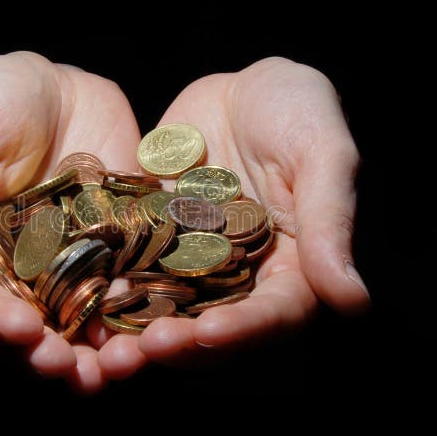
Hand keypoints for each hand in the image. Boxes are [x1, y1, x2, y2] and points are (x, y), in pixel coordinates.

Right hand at [0, 51, 141, 392]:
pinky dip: (144, 311)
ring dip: (100, 353)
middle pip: (37, 331)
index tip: (19, 331)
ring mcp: (78, 264)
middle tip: (70, 371)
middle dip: (53, 356)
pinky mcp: (122, 250)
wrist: (57, 82)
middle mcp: (27, 274)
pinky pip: (134, 287)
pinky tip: (157, 326)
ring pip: (87, 322)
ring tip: (117, 367)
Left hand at [96, 57, 369, 375]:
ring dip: (140, 329)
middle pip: (215, 325)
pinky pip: (131, 270)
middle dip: (182, 342)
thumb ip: (330, 222)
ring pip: (168, 309)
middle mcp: (243, 278)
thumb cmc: (298, 111)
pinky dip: (111, 285)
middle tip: (146, 349)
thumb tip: (352, 300)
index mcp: (294, 269)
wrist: (243, 85)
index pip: (274, 314)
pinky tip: (84, 292)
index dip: (243, 328)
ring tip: (108, 344)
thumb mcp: (323, 153)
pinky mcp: (155, 243)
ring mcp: (194, 264)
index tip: (209, 333)